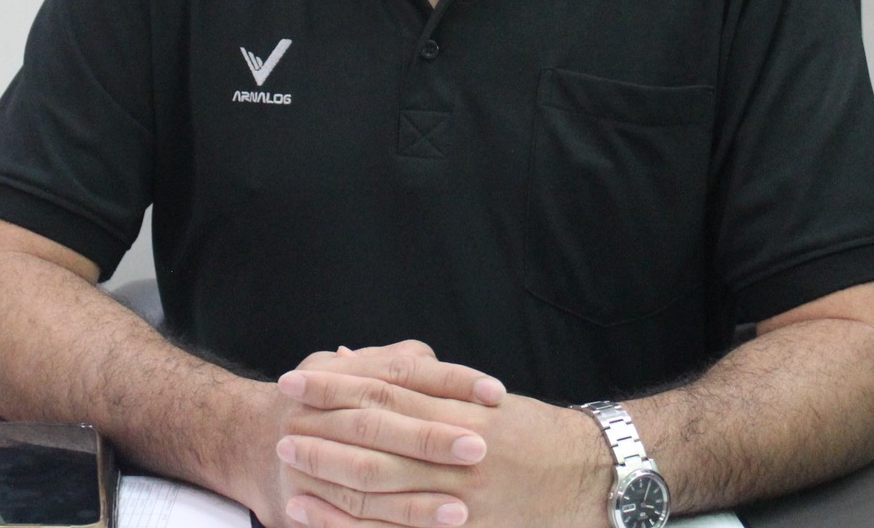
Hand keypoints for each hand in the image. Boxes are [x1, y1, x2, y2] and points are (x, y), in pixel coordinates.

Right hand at [241, 350, 486, 527]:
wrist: (253, 441)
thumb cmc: (323, 400)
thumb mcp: (353, 369)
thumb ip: (395, 362)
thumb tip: (431, 361)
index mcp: (342, 375)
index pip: (403, 372)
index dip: (450, 380)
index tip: (494, 392)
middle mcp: (320, 414)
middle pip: (382, 424)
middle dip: (431, 438)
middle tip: (480, 447)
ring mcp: (306, 460)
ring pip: (365, 480)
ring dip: (414, 498)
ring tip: (462, 508)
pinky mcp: (301, 502)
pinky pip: (346, 522)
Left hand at [273, 341, 609, 527]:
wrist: (591, 477)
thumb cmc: (533, 434)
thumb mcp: (484, 400)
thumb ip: (428, 383)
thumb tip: (363, 362)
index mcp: (461, 413)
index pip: (385, 394)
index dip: (335, 387)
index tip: (296, 380)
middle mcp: (458, 455)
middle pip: (376, 444)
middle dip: (324, 437)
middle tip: (282, 431)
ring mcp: (461, 501)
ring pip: (381, 492)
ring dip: (331, 482)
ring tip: (290, 472)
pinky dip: (355, 527)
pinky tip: (321, 521)